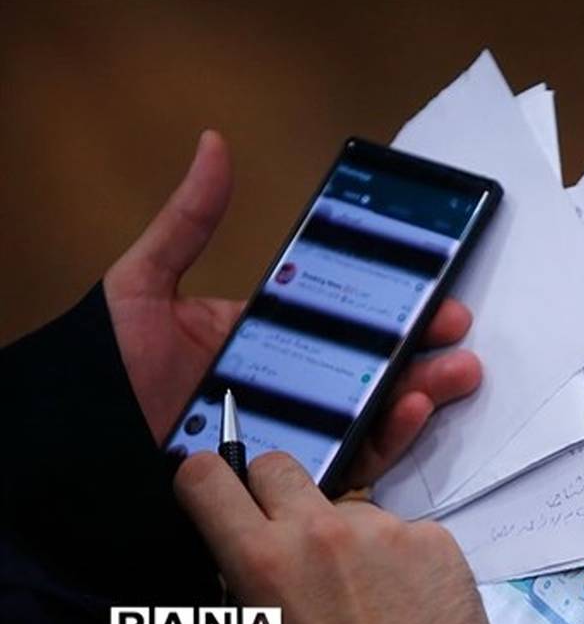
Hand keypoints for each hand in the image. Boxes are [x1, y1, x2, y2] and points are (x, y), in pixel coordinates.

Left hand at [103, 130, 480, 486]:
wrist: (84, 459)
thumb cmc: (106, 377)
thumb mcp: (143, 287)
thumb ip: (187, 223)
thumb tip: (213, 147)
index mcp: (268, 339)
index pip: (343, 317)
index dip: (391, 303)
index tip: (432, 286)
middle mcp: (291, 386)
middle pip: (372, 364)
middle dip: (423, 347)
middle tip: (457, 328)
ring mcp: (298, 431)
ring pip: (376, 411)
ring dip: (424, 389)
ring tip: (457, 371)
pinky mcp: (298, 477)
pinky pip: (356, 461)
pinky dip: (391, 438)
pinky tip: (413, 411)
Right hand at [175, 450, 498, 623]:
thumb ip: (246, 590)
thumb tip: (242, 559)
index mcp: (261, 561)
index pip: (206, 477)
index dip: (206, 482)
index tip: (215, 494)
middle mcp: (320, 531)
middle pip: (278, 466)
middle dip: (274, 493)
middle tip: (290, 539)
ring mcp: (383, 529)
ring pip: (349, 507)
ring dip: (349, 539)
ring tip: (369, 601)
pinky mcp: (435, 539)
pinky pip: (406, 533)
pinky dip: (403, 561)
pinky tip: (410, 607)